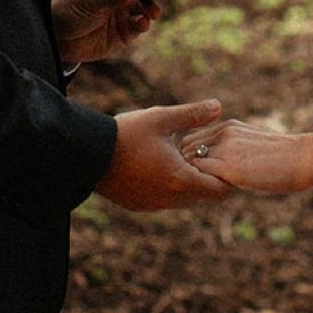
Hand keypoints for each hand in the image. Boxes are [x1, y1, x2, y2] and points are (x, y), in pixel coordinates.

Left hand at [52, 0, 190, 65]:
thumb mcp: (88, 0)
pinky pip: (144, 24)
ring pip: (153, 4)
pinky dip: (145, 24)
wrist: (58, 40)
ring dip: (154, 9)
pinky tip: (139, 25)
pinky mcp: (128, 27)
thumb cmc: (68, 10)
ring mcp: (129, 6)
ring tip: (149, 14)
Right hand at [95, 100, 232, 210]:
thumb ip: (193, 115)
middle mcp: (169, 200)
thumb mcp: (161, 119)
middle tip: (198, 152)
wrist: (87, 153)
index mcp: (180, 180)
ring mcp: (152, 205)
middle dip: (205, 176)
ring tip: (176, 156)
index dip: (224, 174)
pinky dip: (167, 187)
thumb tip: (218, 106)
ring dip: (185, 182)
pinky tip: (156, 165)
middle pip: (202, 195)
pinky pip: (163, 201)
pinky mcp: (138, 205)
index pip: (219, 190)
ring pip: (182, 199)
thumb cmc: (126, 134)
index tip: (218, 157)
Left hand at [179, 119, 312, 194]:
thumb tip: (229, 166)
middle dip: (184, 166)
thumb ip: (238, 149)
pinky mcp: (229, 167)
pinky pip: (199, 175)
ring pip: (189, 161)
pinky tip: (206, 197)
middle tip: (190, 186)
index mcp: (229, 126)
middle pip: (185, 148)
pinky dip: (198, 186)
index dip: (190, 157)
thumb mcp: (258, 144)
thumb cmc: (287, 157)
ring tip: (197, 192)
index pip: (192, 138)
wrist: (306, 157)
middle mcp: (223, 133)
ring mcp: (225, 149)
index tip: (195, 174)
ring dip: (189, 177)